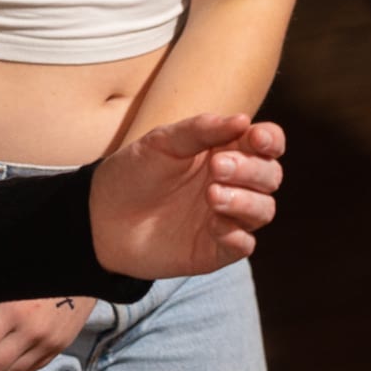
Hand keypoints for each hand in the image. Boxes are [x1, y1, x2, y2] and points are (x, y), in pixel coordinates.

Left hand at [86, 113, 286, 279]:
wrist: (100, 217)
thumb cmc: (134, 172)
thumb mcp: (162, 142)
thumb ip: (201, 129)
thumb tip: (244, 120)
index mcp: (227, 151)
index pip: (267, 144)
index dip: (271, 140)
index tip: (257, 138)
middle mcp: (234, 184)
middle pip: (270, 176)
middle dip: (251, 170)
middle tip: (216, 167)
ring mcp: (227, 218)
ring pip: (264, 210)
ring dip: (246, 201)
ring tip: (212, 195)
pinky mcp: (215, 250)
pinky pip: (244, 245)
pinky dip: (237, 235)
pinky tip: (214, 225)